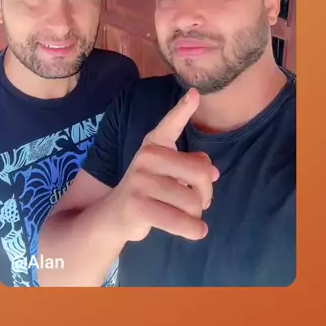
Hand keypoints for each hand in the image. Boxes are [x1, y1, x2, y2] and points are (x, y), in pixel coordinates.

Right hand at [107, 89, 218, 242]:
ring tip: (187, 217)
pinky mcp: (137, 206)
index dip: (183, 109)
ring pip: (193, 201)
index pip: (171, 124)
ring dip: (197, 215)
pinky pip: (181, 221)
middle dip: (207, 193)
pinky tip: (197, 231)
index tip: (195, 93)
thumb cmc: (147, 191)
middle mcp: (147, 158)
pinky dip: (194, 230)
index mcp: (154, 145)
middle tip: (201, 202)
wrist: (111, 216)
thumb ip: (190, 167)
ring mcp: (140, 181)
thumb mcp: (166, 173)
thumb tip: (214, 173)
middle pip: (201, 173)